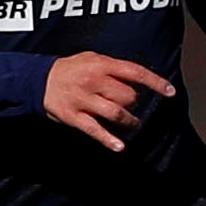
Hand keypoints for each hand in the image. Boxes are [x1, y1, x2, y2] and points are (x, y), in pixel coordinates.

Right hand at [41, 52, 175, 152]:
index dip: (155, 82)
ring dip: (128, 121)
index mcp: (100, 64)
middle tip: (129, 104)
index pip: (135, 72)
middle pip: (127, 96)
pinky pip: (94, 130)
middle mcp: (93, 81)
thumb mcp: (91, 59)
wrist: (36, 79)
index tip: (170, 92)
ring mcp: (82, 100)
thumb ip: (113, 68)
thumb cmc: (69, 69)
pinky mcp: (73, 117)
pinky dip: (108, 140)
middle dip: (133, 102)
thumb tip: (137, 81)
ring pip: (116, 113)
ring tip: (132, 123)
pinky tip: (119, 147)